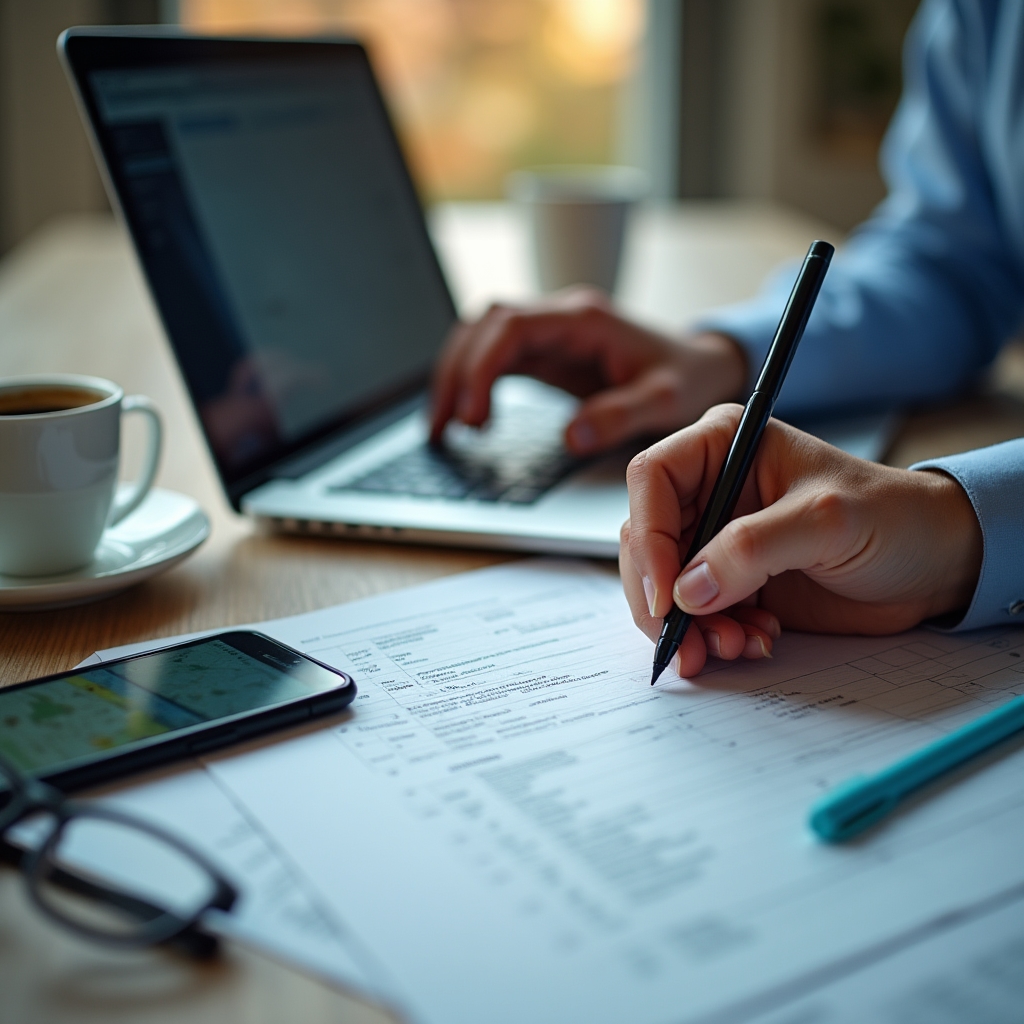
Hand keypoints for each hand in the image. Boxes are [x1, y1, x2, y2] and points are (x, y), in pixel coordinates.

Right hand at [430, 287, 746, 454]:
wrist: (702, 365)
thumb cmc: (686, 378)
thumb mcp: (665, 401)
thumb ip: (620, 416)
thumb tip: (570, 438)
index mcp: (584, 320)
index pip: (510, 327)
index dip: (481, 368)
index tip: (474, 416)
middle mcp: (560, 318)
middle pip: (483, 327)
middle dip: (455, 374)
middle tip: (445, 428)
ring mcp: (550, 334)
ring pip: (481, 338)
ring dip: (455, 377)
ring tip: (441, 427)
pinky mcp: (546, 353)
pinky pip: (495, 359)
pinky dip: (473, 383)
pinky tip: (465, 418)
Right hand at [620, 405, 982, 676]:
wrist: (932, 564)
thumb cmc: (892, 517)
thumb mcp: (824, 521)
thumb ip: (752, 548)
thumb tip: (687, 589)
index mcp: (722, 446)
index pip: (652, 480)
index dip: (649, 537)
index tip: (666, 594)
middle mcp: (710, 489)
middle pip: (646, 540)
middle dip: (662, 597)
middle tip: (689, 639)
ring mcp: (716, 538)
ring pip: (664, 584)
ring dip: (689, 626)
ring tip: (735, 645)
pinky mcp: (730, 581)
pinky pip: (693, 614)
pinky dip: (711, 637)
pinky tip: (753, 642)